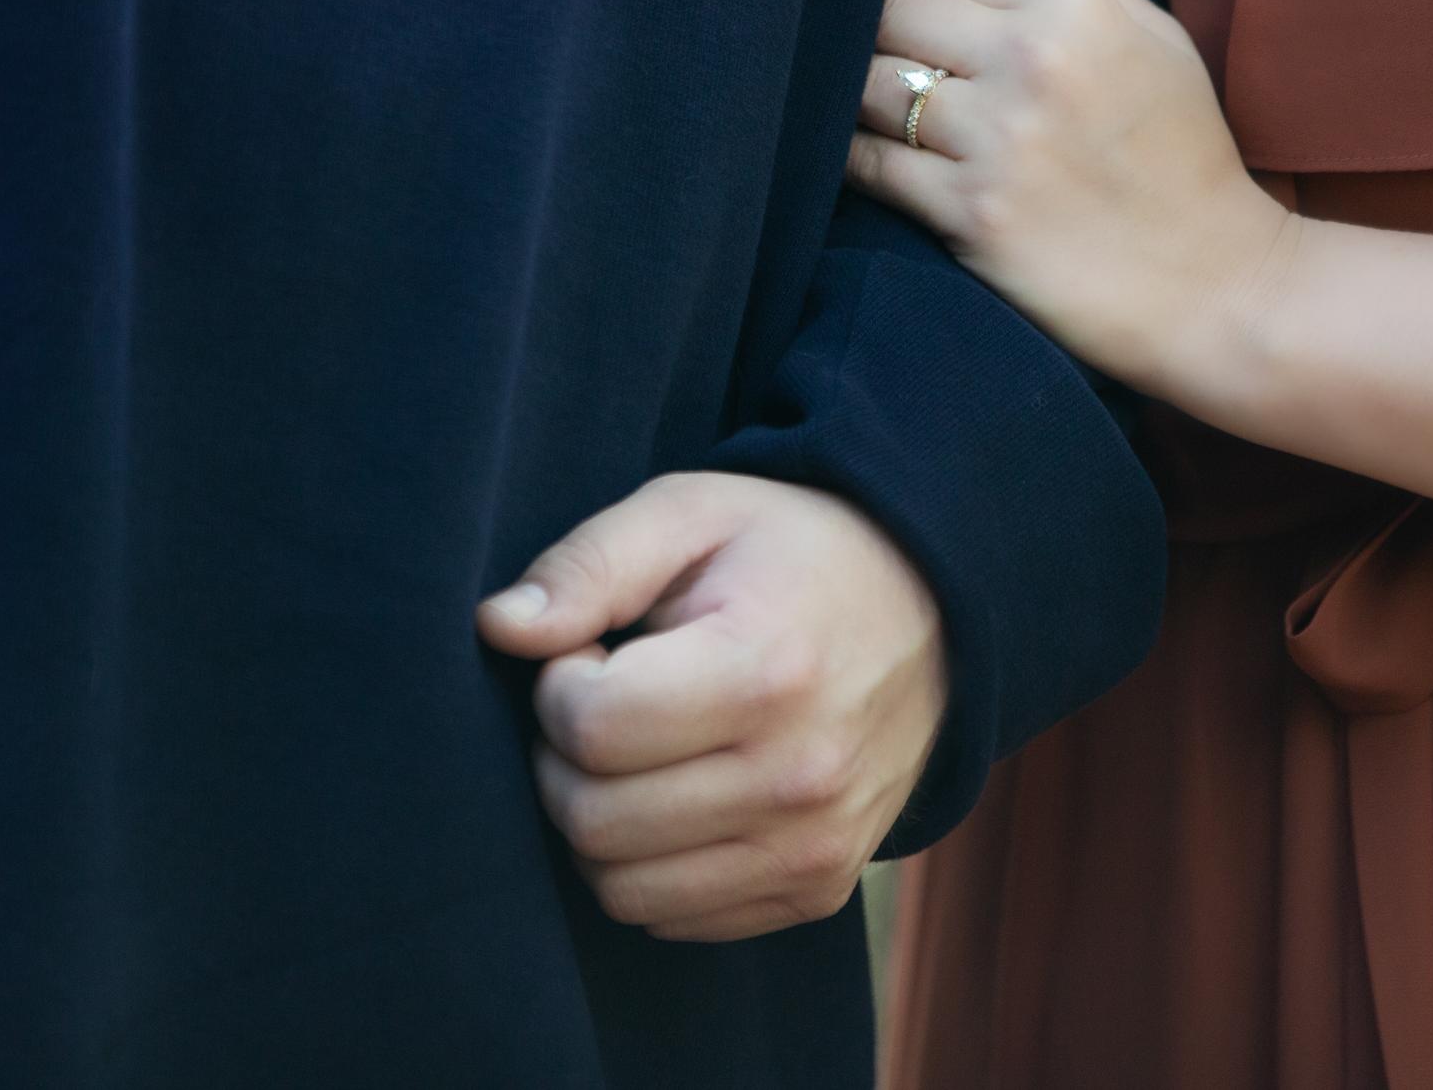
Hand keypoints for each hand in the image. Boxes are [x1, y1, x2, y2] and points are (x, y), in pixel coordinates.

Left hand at [476, 473, 945, 941]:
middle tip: (609, 699)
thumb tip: (499, 626)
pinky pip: (672, 918)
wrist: (933, 610)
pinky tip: (679, 789)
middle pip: (593, 821)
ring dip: (598, 820)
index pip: (592, 729)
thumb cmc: (787, 553)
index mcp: (767, 672)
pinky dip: (648, 863)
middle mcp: (800, 778)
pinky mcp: (816, 891)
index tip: (598, 650)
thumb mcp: (690, 514)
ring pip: (621, 889)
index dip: (561, 684)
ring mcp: (815, 849)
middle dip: (566, 758)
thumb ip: (589, 565)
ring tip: (643, 747)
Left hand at [845, 0, 1295, 397]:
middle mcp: (1033, 59)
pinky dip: (854, 154)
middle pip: (888, 6)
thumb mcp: (1152, 34)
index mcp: (1075, 4)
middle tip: (871, 47)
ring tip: (877, 106)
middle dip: (866, 22)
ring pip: (867, 82)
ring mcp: (999, 138)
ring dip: (857, 92)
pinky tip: (866, 153)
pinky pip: (870, 163)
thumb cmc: (1179, 153)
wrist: (1214, 284)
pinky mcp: (971, 213)